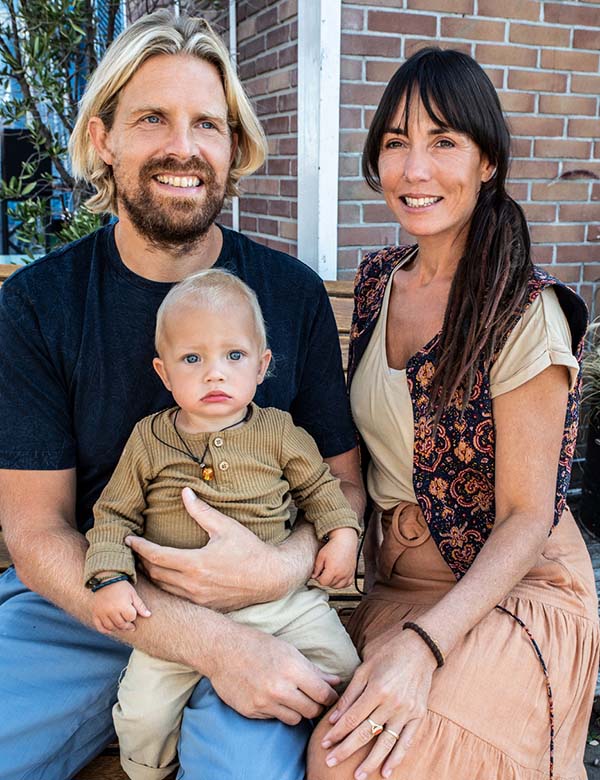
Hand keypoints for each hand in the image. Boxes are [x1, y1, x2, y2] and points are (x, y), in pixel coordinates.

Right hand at [91, 580, 150, 633]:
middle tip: (130, 625)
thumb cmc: (122, 587)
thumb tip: (148, 615)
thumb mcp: (133, 594)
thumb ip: (140, 606)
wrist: (106, 580)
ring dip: (118, 628)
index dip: (133, 616)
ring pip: (111, 627)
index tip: (132, 613)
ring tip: (122, 626)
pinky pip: (100, 627)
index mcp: (122, 605)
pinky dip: (105, 630)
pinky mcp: (95, 613)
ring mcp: (102, 613)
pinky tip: (111, 629)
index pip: (131, 618)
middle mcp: (111, 610)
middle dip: (127, 625)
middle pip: (121, 624)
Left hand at [126, 488, 293, 611]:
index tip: (129, 539)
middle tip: (133, 550)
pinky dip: (166, 587)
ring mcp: (198, 599)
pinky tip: (165, 578)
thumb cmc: (249, 550)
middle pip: (155, 574)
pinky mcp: (204, 606)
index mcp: (195, 564)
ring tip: (143, 563)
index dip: (139, 547)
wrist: (270, 578)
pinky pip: (177, 597)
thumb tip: (185, 492)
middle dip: (141, 562)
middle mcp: (192, 585)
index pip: (156, 556)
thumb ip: (202, 511)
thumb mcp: (226, 527)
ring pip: (164, 589)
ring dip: (151, 576)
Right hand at [205, 620, 340, 723]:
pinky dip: (277, 711)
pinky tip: (270, 697)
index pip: (323, 694)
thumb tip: (336, 682)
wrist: (222, 650)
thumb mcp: (288, 650)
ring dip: (297, 710)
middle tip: (312, 698)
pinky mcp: (252, 712)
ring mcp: (264, 702)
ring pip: (295, 719)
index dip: (330, 697)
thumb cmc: (258, 645)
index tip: (330, 697)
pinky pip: (275, 719)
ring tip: (290, 697)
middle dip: (316, 706)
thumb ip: (313, 670)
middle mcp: (280, 688)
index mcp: (292, 668)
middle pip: (312, 711)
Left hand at [312, 528, 357, 588]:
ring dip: (333, 582)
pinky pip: (348, 584)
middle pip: (330, 584)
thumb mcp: (321, 556)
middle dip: (326, 579)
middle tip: (324, 572)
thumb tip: (314, 576)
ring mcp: (348, 574)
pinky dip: (343, 583)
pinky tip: (339, 578)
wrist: (345, 540)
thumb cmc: (334, 546)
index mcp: (333, 570)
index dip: (319, 578)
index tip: (319, 573)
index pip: (323, 582)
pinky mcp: (352, 572)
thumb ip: (316, 568)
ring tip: (331, 574)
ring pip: (339, 586)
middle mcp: (341, 574)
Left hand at [319, 629, 436, 777]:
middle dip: (346, 750)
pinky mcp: (418, 716)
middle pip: (365, 733)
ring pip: (385, 742)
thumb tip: (334, 717)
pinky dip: (397, 758)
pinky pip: (406, 741)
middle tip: (330, 762)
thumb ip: (350, 694)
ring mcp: (407, 711)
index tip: (325, 743)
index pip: (352, 718)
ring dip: (370, 761)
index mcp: (377, 689)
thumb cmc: (388, 654)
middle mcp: (392, 703)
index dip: (337, 732)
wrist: (420, 648)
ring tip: (358, 776)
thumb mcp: (365, 668)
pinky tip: (386, 771)